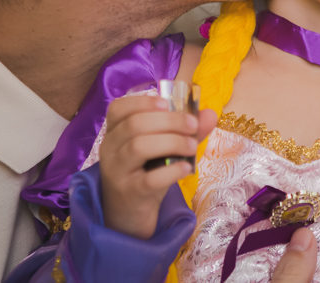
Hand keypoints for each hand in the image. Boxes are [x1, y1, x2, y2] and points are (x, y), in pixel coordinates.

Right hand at [98, 94, 216, 238]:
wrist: (127, 216)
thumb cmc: (145, 173)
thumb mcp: (161, 149)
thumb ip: (184, 130)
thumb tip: (209, 115)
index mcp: (114, 132)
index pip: (117, 108)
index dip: (142, 102)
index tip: (167, 104)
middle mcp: (110, 149)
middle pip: (134, 125)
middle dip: (169, 121)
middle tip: (193, 126)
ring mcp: (117, 172)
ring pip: (138, 147)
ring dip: (172, 142)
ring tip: (192, 146)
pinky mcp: (130, 193)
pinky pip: (149, 179)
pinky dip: (172, 171)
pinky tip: (187, 169)